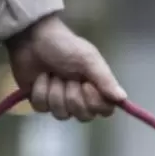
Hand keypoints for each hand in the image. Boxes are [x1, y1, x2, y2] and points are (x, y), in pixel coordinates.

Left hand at [6, 15, 125, 121]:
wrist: (31, 39)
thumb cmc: (65, 46)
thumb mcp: (89, 59)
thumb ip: (105, 79)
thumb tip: (122, 98)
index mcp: (97, 89)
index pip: (105, 110)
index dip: (95, 102)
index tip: (86, 85)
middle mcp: (81, 99)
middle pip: (83, 116)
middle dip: (73, 95)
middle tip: (67, 77)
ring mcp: (60, 102)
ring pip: (62, 114)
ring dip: (55, 91)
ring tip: (52, 74)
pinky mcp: (41, 102)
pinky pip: (43, 108)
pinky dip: (40, 90)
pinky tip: (40, 78)